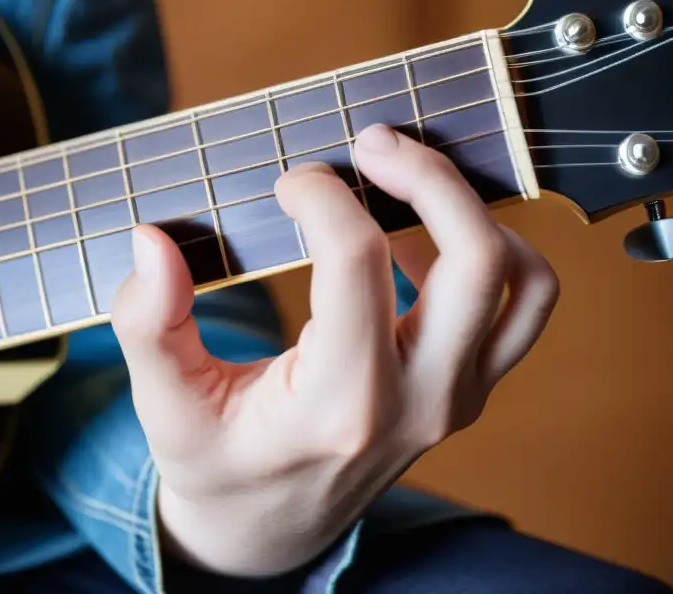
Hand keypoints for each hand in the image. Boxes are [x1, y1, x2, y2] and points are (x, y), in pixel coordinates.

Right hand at [110, 123, 559, 577]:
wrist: (275, 530)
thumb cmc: (218, 463)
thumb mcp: (166, 407)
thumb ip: (149, 325)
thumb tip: (152, 241)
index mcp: (337, 406)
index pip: (357, 264)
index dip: (322, 196)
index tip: (287, 183)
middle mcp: (418, 401)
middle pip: (475, 258)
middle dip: (430, 176)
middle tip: (371, 142)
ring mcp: (458, 397)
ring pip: (520, 279)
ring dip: (471, 212)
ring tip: (401, 189)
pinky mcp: (474, 388)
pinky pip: (523, 305)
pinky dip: (493, 252)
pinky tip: (420, 240)